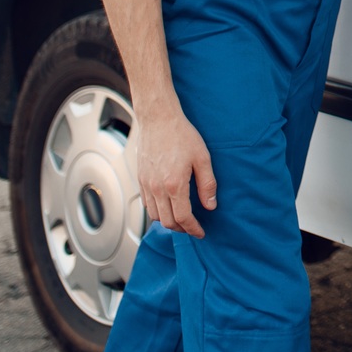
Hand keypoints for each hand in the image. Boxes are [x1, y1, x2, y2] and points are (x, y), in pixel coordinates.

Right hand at [130, 103, 215, 237]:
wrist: (158, 119)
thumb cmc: (182, 135)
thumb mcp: (203, 158)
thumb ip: (207, 184)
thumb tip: (210, 205)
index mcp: (174, 184)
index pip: (183, 218)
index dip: (193, 229)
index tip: (201, 232)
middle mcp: (157, 188)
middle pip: (167, 222)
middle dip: (182, 229)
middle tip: (193, 228)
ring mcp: (146, 184)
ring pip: (155, 215)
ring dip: (169, 221)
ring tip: (182, 219)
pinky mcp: (140, 179)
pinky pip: (147, 204)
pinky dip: (158, 211)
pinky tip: (168, 206)